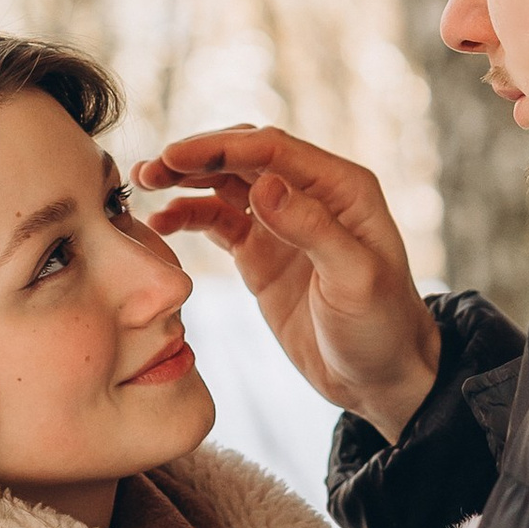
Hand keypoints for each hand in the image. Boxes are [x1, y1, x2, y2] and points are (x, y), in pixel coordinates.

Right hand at [139, 125, 440, 440]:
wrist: (380, 379)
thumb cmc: (383, 327)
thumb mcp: (356, 280)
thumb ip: (312, 229)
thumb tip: (264, 184)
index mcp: (342, 189)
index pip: (273, 150)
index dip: (222, 148)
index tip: (176, 157)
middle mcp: (311, 195)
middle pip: (243, 158)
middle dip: (196, 157)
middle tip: (150, 169)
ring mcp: (282, 224)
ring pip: (226, 184)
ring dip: (186, 180)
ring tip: (145, 183)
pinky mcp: (261, 254)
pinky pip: (218, 222)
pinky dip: (189, 215)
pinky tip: (163, 222)